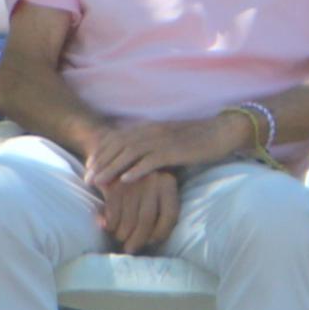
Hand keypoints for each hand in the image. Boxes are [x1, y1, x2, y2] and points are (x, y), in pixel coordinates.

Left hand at [83, 114, 248, 189]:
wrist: (221, 132)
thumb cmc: (195, 140)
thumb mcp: (167, 140)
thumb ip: (150, 147)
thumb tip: (132, 162)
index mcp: (149, 127)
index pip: (118, 138)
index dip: (101, 152)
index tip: (89, 167)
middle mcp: (153, 131)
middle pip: (119, 145)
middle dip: (101, 162)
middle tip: (87, 179)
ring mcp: (163, 140)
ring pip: (131, 153)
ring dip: (112, 167)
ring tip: (99, 182)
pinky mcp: (176, 150)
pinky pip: (152, 160)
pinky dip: (137, 169)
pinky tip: (126, 180)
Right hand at [97, 165, 180, 252]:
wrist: (114, 152)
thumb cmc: (138, 179)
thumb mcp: (155, 189)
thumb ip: (158, 210)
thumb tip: (152, 239)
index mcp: (168, 182)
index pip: (170, 216)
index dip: (161, 233)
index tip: (151, 241)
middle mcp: (152, 180)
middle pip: (146, 221)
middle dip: (137, 240)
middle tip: (130, 249)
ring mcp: (132, 182)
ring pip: (128, 222)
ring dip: (122, 235)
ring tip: (120, 237)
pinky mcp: (113, 185)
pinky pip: (112, 216)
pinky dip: (110, 226)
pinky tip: (108, 226)